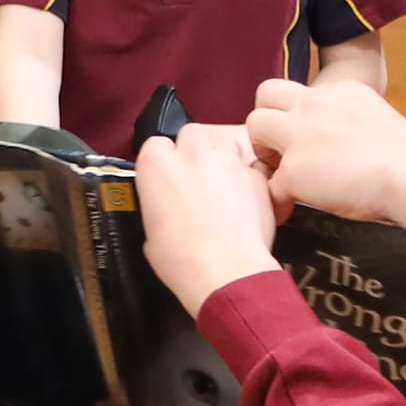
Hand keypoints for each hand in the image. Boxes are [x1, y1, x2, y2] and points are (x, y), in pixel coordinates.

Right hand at [135, 123, 280, 316]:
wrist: (225, 272)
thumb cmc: (184, 260)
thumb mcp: (151, 232)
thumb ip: (158, 205)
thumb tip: (166, 209)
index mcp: (156, 164)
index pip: (156, 143)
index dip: (164, 160)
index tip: (168, 175)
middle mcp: (191, 153)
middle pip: (192, 134)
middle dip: (195, 151)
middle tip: (196, 177)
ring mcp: (226, 160)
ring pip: (225, 142)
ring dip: (223, 159)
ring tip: (222, 187)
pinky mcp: (255, 174)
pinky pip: (251, 167)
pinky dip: (248, 179)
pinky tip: (243, 201)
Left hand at [244, 80, 405, 242]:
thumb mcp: (377, 120)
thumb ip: (351, 123)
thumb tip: (347, 145)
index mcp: (339, 93)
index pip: (300, 93)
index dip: (294, 114)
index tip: (306, 138)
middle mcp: (315, 105)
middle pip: (265, 92)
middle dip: (267, 121)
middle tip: (281, 153)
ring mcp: (301, 135)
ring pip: (254, 125)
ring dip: (263, 152)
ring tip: (284, 176)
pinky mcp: (295, 170)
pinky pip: (271, 184)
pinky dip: (278, 199)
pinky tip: (290, 209)